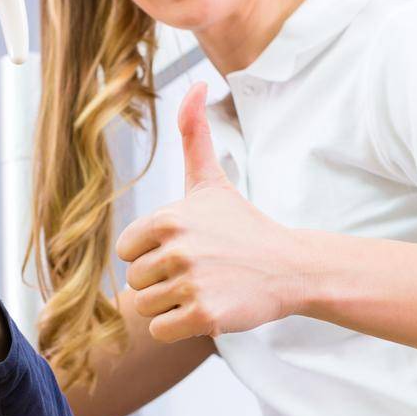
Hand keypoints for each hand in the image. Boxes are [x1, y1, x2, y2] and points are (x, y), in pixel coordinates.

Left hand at [114, 82, 305, 342]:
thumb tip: (194, 85)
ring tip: (203, 289)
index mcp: (169, 218)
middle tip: (199, 272)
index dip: (150, 254)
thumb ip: (194, 136)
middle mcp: (177, 249)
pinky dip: (178, 327)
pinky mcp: (203, 316)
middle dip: (161, 282)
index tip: (183, 250)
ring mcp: (190, 284)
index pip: (127, 250)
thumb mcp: (211, 182)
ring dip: (169, 305)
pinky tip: (206, 309)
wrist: (289, 267)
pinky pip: (160, 331)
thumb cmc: (243, 227)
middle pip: (135, 281)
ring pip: (145, 307)